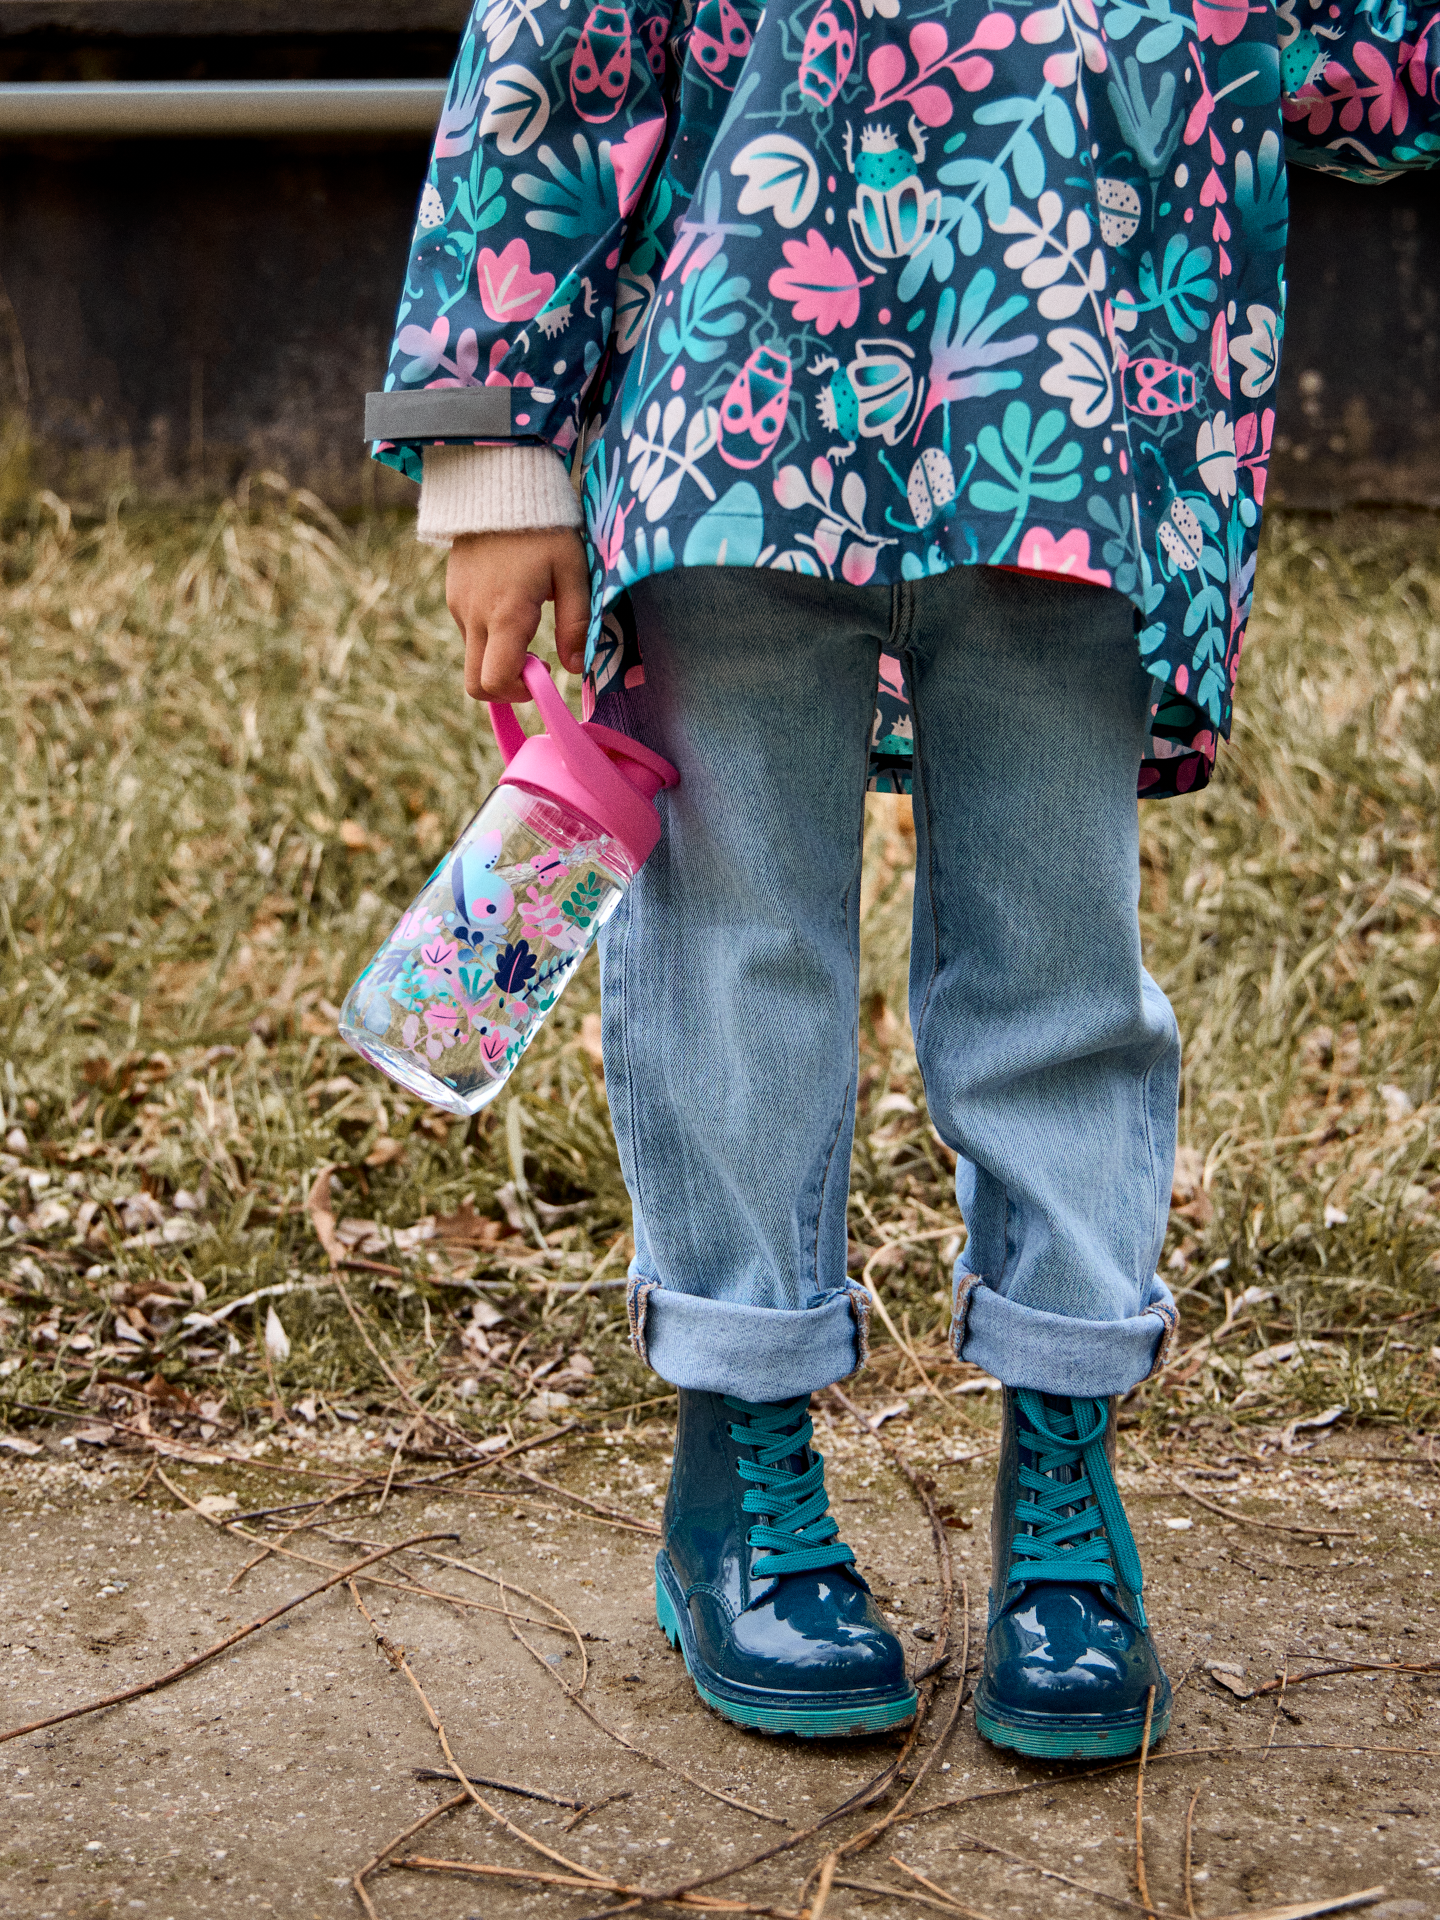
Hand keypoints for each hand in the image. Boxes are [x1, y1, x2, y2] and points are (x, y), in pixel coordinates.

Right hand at [446, 527, 589, 702]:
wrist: (498, 482)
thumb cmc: (544, 528)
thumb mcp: (572, 572)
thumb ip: (577, 624)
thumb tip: (575, 668)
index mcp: (505, 615)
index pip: (495, 681)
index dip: (519, 692)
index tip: (544, 672)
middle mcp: (474, 616)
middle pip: (476, 683)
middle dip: (506, 686)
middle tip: (535, 661)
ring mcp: (458, 605)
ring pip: (473, 656)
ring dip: (499, 656)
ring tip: (528, 620)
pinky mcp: (453, 593)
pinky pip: (468, 630)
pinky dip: (489, 633)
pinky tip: (510, 601)